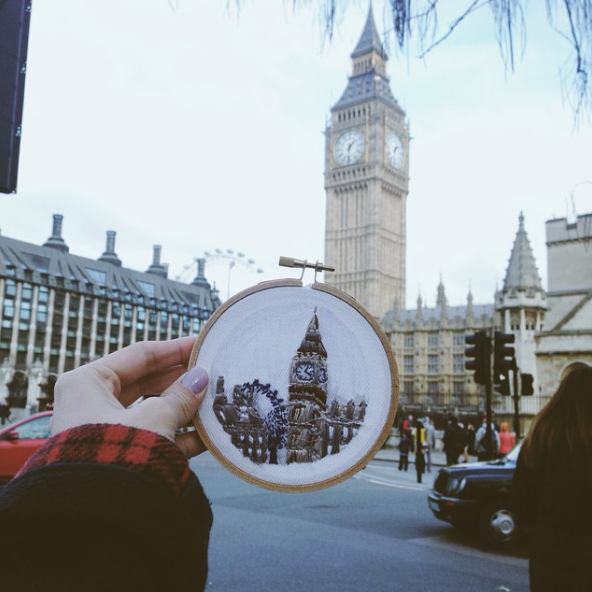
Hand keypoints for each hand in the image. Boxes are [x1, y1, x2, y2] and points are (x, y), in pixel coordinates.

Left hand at [50, 336, 208, 457]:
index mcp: (88, 382)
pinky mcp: (116, 456)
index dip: (174, 349)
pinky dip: (177, 435)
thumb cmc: (117, 454)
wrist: (97, 517)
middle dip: (180, 379)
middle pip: (145, 382)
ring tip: (213, 402)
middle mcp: (91, 403)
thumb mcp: (155, 418)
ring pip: (151, 410)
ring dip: (183, 408)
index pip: (139, 355)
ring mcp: (103, 431)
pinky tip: (206, 435)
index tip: (201, 344)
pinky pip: (151, 437)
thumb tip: (200, 378)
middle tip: (210, 373)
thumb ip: (180, 396)